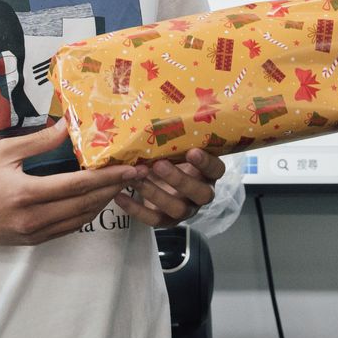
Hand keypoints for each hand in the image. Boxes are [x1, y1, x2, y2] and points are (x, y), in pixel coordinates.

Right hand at [0, 121, 142, 246]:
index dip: (107, 177)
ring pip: (81, 219)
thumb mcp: (3, 152)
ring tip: (121, 185)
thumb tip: (67, 126)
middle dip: (114, 189)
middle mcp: (34, 218)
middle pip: (86, 204)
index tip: (130, 168)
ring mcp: (34, 233)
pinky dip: (86, 214)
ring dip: (104, 203)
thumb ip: (38, 141)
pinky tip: (96, 200)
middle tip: (136, 176)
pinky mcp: (33, 241)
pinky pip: (69, 228)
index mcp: (26, 193)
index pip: (77, 185)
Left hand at [110, 147, 226, 227]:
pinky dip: (136, 210)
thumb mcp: (175, 149)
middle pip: (200, 193)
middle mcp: (202, 193)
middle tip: (159, 164)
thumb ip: (174, 140)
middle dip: (179, 179)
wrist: (158, 179)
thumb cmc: (170, 157)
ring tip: (136, 177)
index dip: (206, 163)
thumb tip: (153, 116)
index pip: (216, 169)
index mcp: (209, 173)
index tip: (192, 151)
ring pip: (177, 208)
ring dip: (156, 193)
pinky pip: (154, 221)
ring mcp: (186, 209)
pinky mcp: (167, 221)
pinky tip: (120, 197)